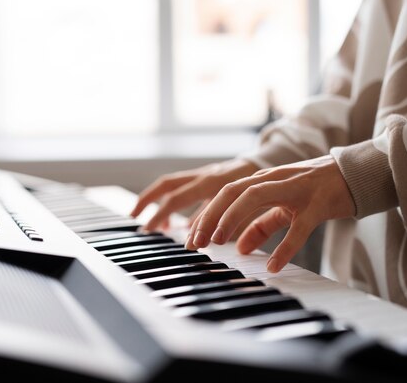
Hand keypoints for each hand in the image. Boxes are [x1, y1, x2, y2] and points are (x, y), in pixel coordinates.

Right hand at [130, 159, 259, 230]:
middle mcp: (204, 175)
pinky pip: (184, 189)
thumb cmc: (262, 188)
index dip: (163, 216)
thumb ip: (221, 224)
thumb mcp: (245, 208)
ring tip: (149, 224)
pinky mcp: (207, 178)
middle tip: (135, 219)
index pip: (177, 199)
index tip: (152, 232)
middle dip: (148, 201)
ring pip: (171, 184)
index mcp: (212, 181)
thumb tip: (197, 242)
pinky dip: (175, 206)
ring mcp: (204, 174)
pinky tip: (175, 225)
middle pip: (167, 185)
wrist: (271, 164)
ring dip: (155, 201)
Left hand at [185, 155, 354, 272]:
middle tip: (196, 243)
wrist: (357, 175)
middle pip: (231, 192)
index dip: (206, 215)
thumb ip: (262, 225)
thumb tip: (241, 248)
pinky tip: (274, 265)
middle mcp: (274, 179)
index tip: (191, 239)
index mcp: (264, 180)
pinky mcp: (317, 204)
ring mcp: (295, 189)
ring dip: (232, 219)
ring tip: (218, 242)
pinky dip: (284, 246)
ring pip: (254, 197)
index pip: (226, 194)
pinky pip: (298, 227)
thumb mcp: (285, 207)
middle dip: (209, 217)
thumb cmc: (318, 190)